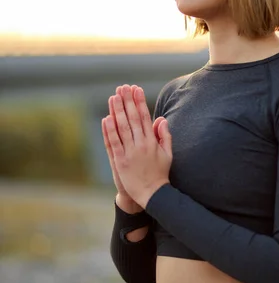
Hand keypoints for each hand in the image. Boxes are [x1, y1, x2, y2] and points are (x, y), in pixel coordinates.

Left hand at [103, 84, 171, 208]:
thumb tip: (161, 119)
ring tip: (114, 97)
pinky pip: (113, 143)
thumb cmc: (160, 173)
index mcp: (152, 142)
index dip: (139, 102)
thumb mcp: (168, 154)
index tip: (136, 89)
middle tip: (123, 87)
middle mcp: (140, 145)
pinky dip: (109, 130)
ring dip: (117, 111)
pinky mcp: (119, 161)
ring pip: (121, 128)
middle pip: (132, 119)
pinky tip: (106, 118)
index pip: (144, 117)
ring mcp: (129, 153)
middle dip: (127, 101)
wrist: (151, 194)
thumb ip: (165, 136)